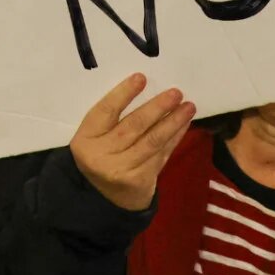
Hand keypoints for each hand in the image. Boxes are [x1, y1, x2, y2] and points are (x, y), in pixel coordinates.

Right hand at [70, 74, 197, 211]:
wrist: (103, 196)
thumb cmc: (101, 154)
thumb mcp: (95, 137)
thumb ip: (111, 118)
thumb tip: (145, 87)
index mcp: (85, 139)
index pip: (105, 111)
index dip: (123, 94)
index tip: (141, 77)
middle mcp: (101, 156)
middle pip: (133, 126)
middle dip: (157, 108)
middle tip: (176, 93)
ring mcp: (121, 170)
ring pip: (152, 141)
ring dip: (173, 122)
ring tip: (188, 107)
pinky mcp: (140, 181)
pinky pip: (161, 154)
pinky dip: (174, 138)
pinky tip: (184, 124)